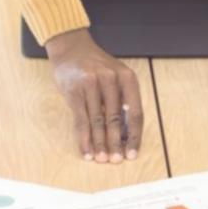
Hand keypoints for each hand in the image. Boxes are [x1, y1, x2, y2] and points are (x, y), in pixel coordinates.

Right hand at [45, 29, 142, 162]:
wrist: (71, 48)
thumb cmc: (96, 66)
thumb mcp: (116, 76)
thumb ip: (122, 100)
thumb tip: (125, 135)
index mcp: (127, 78)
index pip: (136, 112)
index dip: (134, 135)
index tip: (132, 153)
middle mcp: (111, 79)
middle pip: (116, 119)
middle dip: (116, 143)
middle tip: (116, 160)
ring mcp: (92, 84)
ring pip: (98, 122)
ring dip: (99, 144)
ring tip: (101, 159)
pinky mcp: (75, 91)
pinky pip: (81, 120)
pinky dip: (84, 138)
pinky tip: (86, 151)